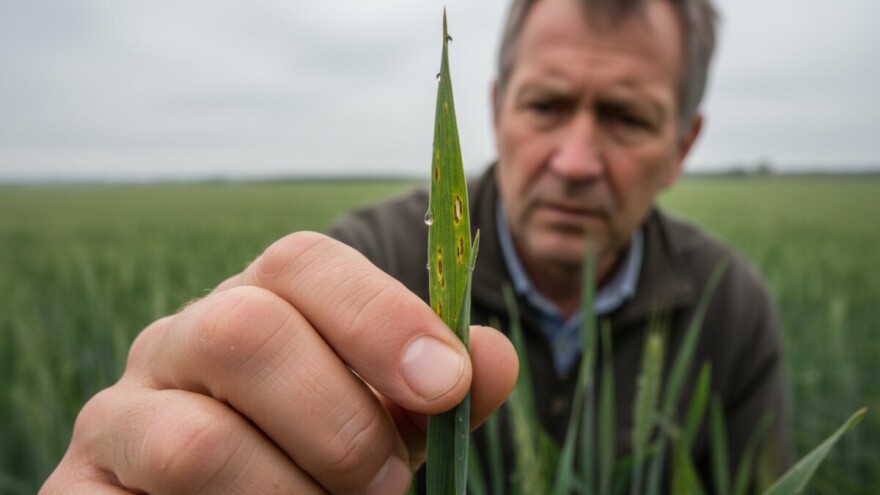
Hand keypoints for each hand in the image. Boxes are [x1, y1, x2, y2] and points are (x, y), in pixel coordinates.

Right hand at [42, 232, 517, 493]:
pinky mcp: (81, 491)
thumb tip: (492, 360)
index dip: (380, 317)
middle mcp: (178, 342)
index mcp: (257, 306)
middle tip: (388, 483)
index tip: (446, 384)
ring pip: (198, 440)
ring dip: (290, 494)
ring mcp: (120, 415)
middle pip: (245, 331)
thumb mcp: (385, 416)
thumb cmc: (314, 455)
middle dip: (339, 421)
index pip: (300, 263)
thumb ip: (434, 389)